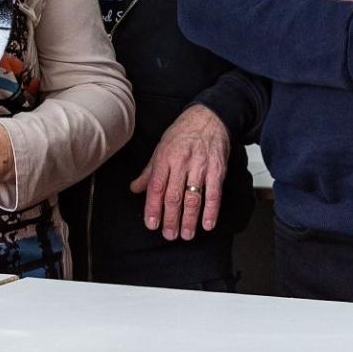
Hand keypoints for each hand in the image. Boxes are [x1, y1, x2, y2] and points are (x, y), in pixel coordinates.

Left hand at [131, 104, 230, 239]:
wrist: (209, 116)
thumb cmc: (183, 132)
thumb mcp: (161, 147)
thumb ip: (149, 171)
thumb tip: (135, 188)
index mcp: (164, 158)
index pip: (156, 187)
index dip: (153, 208)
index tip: (152, 224)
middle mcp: (181, 163)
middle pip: (174, 196)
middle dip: (171, 219)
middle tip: (169, 235)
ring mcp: (200, 167)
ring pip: (193, 198)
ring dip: (189, 220)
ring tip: (186, 234)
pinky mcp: (217, 169)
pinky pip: (214, 194)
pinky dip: (211, 211)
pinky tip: (207, 224)